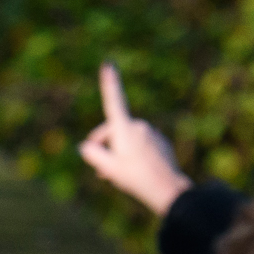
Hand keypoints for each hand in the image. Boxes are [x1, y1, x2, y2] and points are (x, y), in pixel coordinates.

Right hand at [78, 63, 192, 216]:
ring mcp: (151, 134)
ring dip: (119, 152)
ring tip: (116, 176)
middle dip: (105, 145)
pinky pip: (141, 146)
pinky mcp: (160, 143)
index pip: (114, 100)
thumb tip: (86, 147)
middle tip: (100, 169)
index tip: (108, 64)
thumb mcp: (108, 168)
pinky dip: (133, 155)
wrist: (167, 189)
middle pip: (115, 129)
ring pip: (128, 140)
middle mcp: (139, 126)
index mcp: (125, 128)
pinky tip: (134, 172)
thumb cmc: (135, 178)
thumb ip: (93, 154)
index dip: (109, 82)